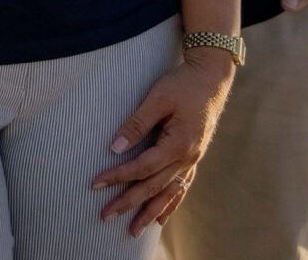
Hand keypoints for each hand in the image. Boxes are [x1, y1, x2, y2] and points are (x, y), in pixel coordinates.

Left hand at [90, 51, 234, 236]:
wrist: (211, 77)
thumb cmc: (183, 83)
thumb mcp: (158, 98)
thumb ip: (137, 123)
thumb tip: (115, 147)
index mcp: (177, 145)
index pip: (141, 167)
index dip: (118, 176)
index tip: (96, 183)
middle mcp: (187, 158)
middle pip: (153, 187)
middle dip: (128, 203)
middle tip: (105, 215)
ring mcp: (192, 160)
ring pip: (168, 193)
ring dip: (150, 212)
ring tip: (133, 230)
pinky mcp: (193, 156)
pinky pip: (181, 187)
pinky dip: (170, 203)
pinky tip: (161, 218)